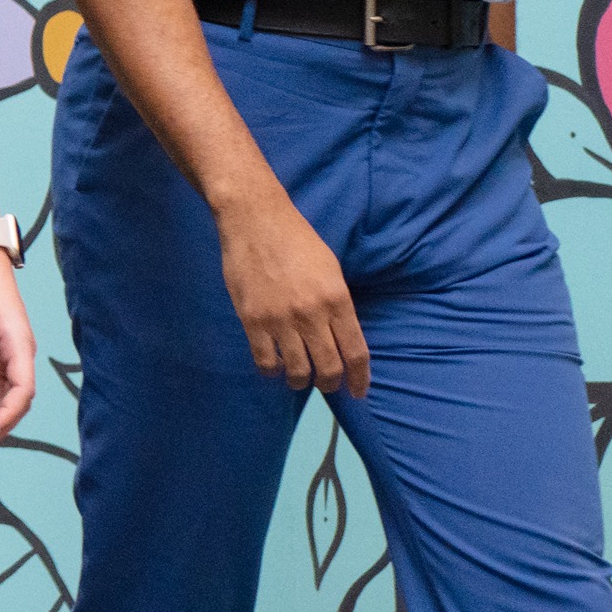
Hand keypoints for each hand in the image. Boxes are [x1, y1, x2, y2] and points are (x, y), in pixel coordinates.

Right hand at [218, 199, 368, 394]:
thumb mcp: (331, 270)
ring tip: (300, 378)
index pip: (355, 352)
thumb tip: (341, 337)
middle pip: (329, 368)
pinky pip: (264, 360)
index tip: (359, 391)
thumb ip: (338, 305)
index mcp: (337, 299)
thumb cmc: (297, 240)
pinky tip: (275, 367)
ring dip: (301, 381)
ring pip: (297, 370)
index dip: (359, 378)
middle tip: (328, 385)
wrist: (255, 220)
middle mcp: (311, 314)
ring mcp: (280, 319)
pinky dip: (272, 371)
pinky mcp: (252, 320)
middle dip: (331, 384)